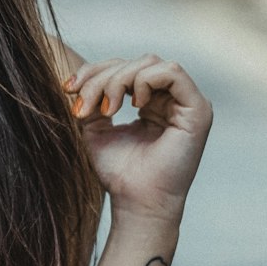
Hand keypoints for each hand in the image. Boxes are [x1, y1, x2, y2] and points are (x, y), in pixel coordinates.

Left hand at [64, 54, 212, 222]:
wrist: (137, 203)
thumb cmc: (120, 173)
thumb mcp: (95, 128)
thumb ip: (91, 99)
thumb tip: (78, 80)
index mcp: (152, 102)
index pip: (124, 67)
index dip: (94, 71)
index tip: (68, 89)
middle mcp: (171, 99)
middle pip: (135, 62)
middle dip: (102, 77)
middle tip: (84, 106)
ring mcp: (187, 103)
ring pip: (150, 63)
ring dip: (119, 79)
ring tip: (107, 110)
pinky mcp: (198, 109)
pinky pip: (172, 72)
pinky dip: (145, 81)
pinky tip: (133, 105)